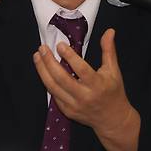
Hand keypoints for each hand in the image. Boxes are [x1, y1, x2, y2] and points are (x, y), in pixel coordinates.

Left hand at [33, 28, 140, 150]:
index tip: (60, 45)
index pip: (80, 69)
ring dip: (42, 71)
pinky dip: (47, 82)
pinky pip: (54, 95)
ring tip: (37, 57)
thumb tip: (109, 31)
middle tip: (42, 49)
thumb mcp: (114, 70)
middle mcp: (84, 96)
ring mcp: (74, 105)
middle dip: (49, 62)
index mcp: (97, 84)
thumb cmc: (113, 92)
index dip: (69, 56)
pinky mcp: (68, 111)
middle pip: (62, 78)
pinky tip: (43, 71)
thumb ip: (109, 50)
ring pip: (53, 87)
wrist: (112, 119)